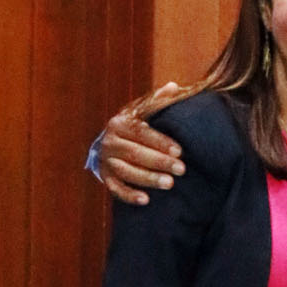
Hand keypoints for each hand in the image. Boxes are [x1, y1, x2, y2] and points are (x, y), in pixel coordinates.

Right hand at [100, 82, 184, 204]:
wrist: (109, 143)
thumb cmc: (134, 127)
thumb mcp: (142, 112)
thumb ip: (157, 101)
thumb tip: (173, 86)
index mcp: (120, 123)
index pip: (141, 132)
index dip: (160, 142)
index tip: (180, 151)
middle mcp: (110, 141)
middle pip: (135, 153)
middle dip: (159, 162)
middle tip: (181, 169)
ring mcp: (106, 161)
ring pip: (126, 171)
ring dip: (148, 179)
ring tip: (169, 184)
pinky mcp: (106, 177)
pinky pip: (115, 189)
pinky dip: (129, 195)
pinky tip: (145, 200)